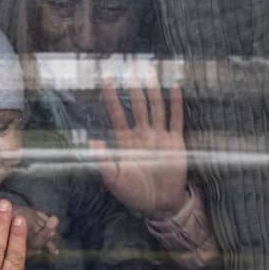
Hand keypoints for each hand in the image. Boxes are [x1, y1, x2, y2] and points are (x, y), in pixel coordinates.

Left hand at [89, 64, 187, 218]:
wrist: (158, 204)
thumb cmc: (133, 193)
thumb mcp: (113, 179)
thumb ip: (103, 160)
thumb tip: (92, 141)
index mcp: (125, 141)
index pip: (117, 113)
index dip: (111, 97)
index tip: (105, 79)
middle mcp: (142, 134)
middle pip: (137, 104)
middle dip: (132, 85)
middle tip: (129, 64)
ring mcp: (159, 136)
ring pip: (155, 107)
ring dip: (152, 89)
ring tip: (149, 71)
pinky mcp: (175, 142)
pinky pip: (176, 119)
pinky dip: (175, 104)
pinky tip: (174, 88)